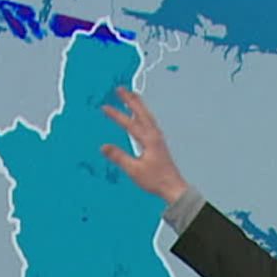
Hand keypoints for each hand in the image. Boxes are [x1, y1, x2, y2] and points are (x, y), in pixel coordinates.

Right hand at [100, 86, 189, 204]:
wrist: (172, 187)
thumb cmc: (156, 180)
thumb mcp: (134, 170)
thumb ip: (119, 157)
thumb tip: (104, 147)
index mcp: (149, 140)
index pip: (129, 123)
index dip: (116, 114)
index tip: (105, 107)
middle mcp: (155, 135)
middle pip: (141, 112)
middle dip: (130, 100)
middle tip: (120, 89)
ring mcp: (158, 138)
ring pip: (147, 115)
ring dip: (138, 104)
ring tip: (131, 95)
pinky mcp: (159, 143)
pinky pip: (150, 122)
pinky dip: (143, 114)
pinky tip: (141, 115)